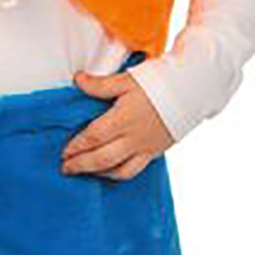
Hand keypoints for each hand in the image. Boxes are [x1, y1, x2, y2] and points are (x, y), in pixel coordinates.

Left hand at [60, 69, 174, 180]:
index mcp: (124, 118)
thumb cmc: (159, 82)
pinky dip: (116, 175)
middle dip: (81, 164)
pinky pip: (133, 171)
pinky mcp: (154, 153)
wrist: (191, 91)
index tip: (64, 151)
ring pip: (117, 169)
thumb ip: (101, 84)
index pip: (94, 136)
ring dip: (96, 173)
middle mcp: (134, 137)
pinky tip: (106, 172)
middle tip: (65, 167)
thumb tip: (78, 80)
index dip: (77, 145)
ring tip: (82, 172)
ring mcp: (145, 148)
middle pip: (102, 157)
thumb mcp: (128, 79)